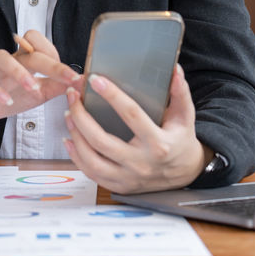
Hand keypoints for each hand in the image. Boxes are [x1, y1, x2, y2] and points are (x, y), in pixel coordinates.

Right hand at [0, 30, 79, 153]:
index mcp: (25, 61)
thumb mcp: (39, 93)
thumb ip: (57, 86)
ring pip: (2, 58)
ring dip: (20, 72)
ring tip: (33, 88)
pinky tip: (7, 101)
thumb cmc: (9, 96)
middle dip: (51, 64)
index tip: (75, 77)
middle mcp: (10, 61)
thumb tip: (81, 82)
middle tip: (68, 78)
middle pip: (30, 52)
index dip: (59, 59)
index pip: (42, 47)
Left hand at [62, 64, 206, 193]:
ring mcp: (129, 178)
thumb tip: (175, 69)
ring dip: (76, 136)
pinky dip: (76, 157)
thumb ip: (180, 92)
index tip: (95, 79)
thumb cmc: (181, 140)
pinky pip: (92, 173)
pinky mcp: (121, 186)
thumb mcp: (185, 116)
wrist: (185, 173)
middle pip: (102, 140)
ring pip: (92, 160)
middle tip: (72, 96)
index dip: (112, 95)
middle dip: (81, 116)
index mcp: (158, 143)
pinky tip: (69, 139)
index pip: (131, 115)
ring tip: (69, 114)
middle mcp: (141, 163)